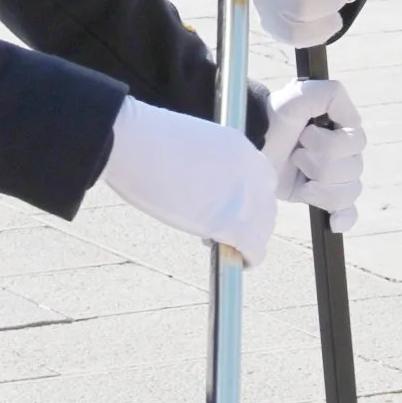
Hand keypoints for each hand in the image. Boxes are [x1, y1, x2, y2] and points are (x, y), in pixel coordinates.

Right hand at [99, 97, 275, 266]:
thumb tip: (196, 184)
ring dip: (248, 239)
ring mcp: (245, 197)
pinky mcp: (234, 223)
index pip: (260, 177)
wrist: (135, 143)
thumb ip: (204, 164)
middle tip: (223, 230)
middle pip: (266, 205)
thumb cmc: (144, 140)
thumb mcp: (189, 144)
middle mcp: (250, 170)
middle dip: (251, 220)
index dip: (247, 196)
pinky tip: (238, 263)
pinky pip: (254, 248)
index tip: (228, 205)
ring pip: (263, 228)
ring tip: (226, 247)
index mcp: (239, 146)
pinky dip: (249, 258)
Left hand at [263, 79, 366, 232]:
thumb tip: (355, 121)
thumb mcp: (300, 94)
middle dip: (320, 164)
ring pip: (349, 192)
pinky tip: (333, 221)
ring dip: (322, 187)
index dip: (331, 144)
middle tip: (296, 155)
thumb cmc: (273, 116)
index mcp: (340, 129)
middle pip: (353, 171)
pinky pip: (347, 212)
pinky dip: (344, 217)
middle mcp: (340, 153)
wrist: (250, 143)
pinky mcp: (319, 196)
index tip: (305, 135)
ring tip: (300, 177)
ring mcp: (330, 177)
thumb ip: (332, 94)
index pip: (356, 144)